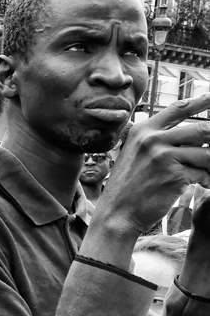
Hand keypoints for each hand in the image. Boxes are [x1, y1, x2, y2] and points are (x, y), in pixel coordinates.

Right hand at [95, 94, 209, 233]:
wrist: (116, 214)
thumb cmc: (127, 188)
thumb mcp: (133, 156)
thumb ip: (154, 141)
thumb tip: (186, 135)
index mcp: (142, 131)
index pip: (177, 109)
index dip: (200, 101)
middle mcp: (153, 139)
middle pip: (202, 129)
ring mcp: (163, 156)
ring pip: (207, 153)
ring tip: (209, 170)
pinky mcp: (174, 175)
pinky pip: (204, 174)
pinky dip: (207, 181)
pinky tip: (203, 185)